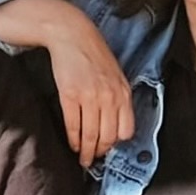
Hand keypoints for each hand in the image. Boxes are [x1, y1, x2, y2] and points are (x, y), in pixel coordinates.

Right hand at [0, 0, 133, 164]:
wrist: (72, 34)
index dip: (116, 143)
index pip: (125, 130)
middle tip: (93, 160)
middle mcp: (109, 97)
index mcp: (123, 92)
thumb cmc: (93, 53)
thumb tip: (114, 123)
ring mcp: (90, 97)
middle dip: (100, 152)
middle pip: (107, 136)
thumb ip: (118, 97)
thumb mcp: (115, 75)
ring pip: (90, 135)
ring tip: (83, 159)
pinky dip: (73, 139)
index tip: (109, 149)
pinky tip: (73, 144)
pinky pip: (73, 125)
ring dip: (86, 151)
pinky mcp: (70, 95)